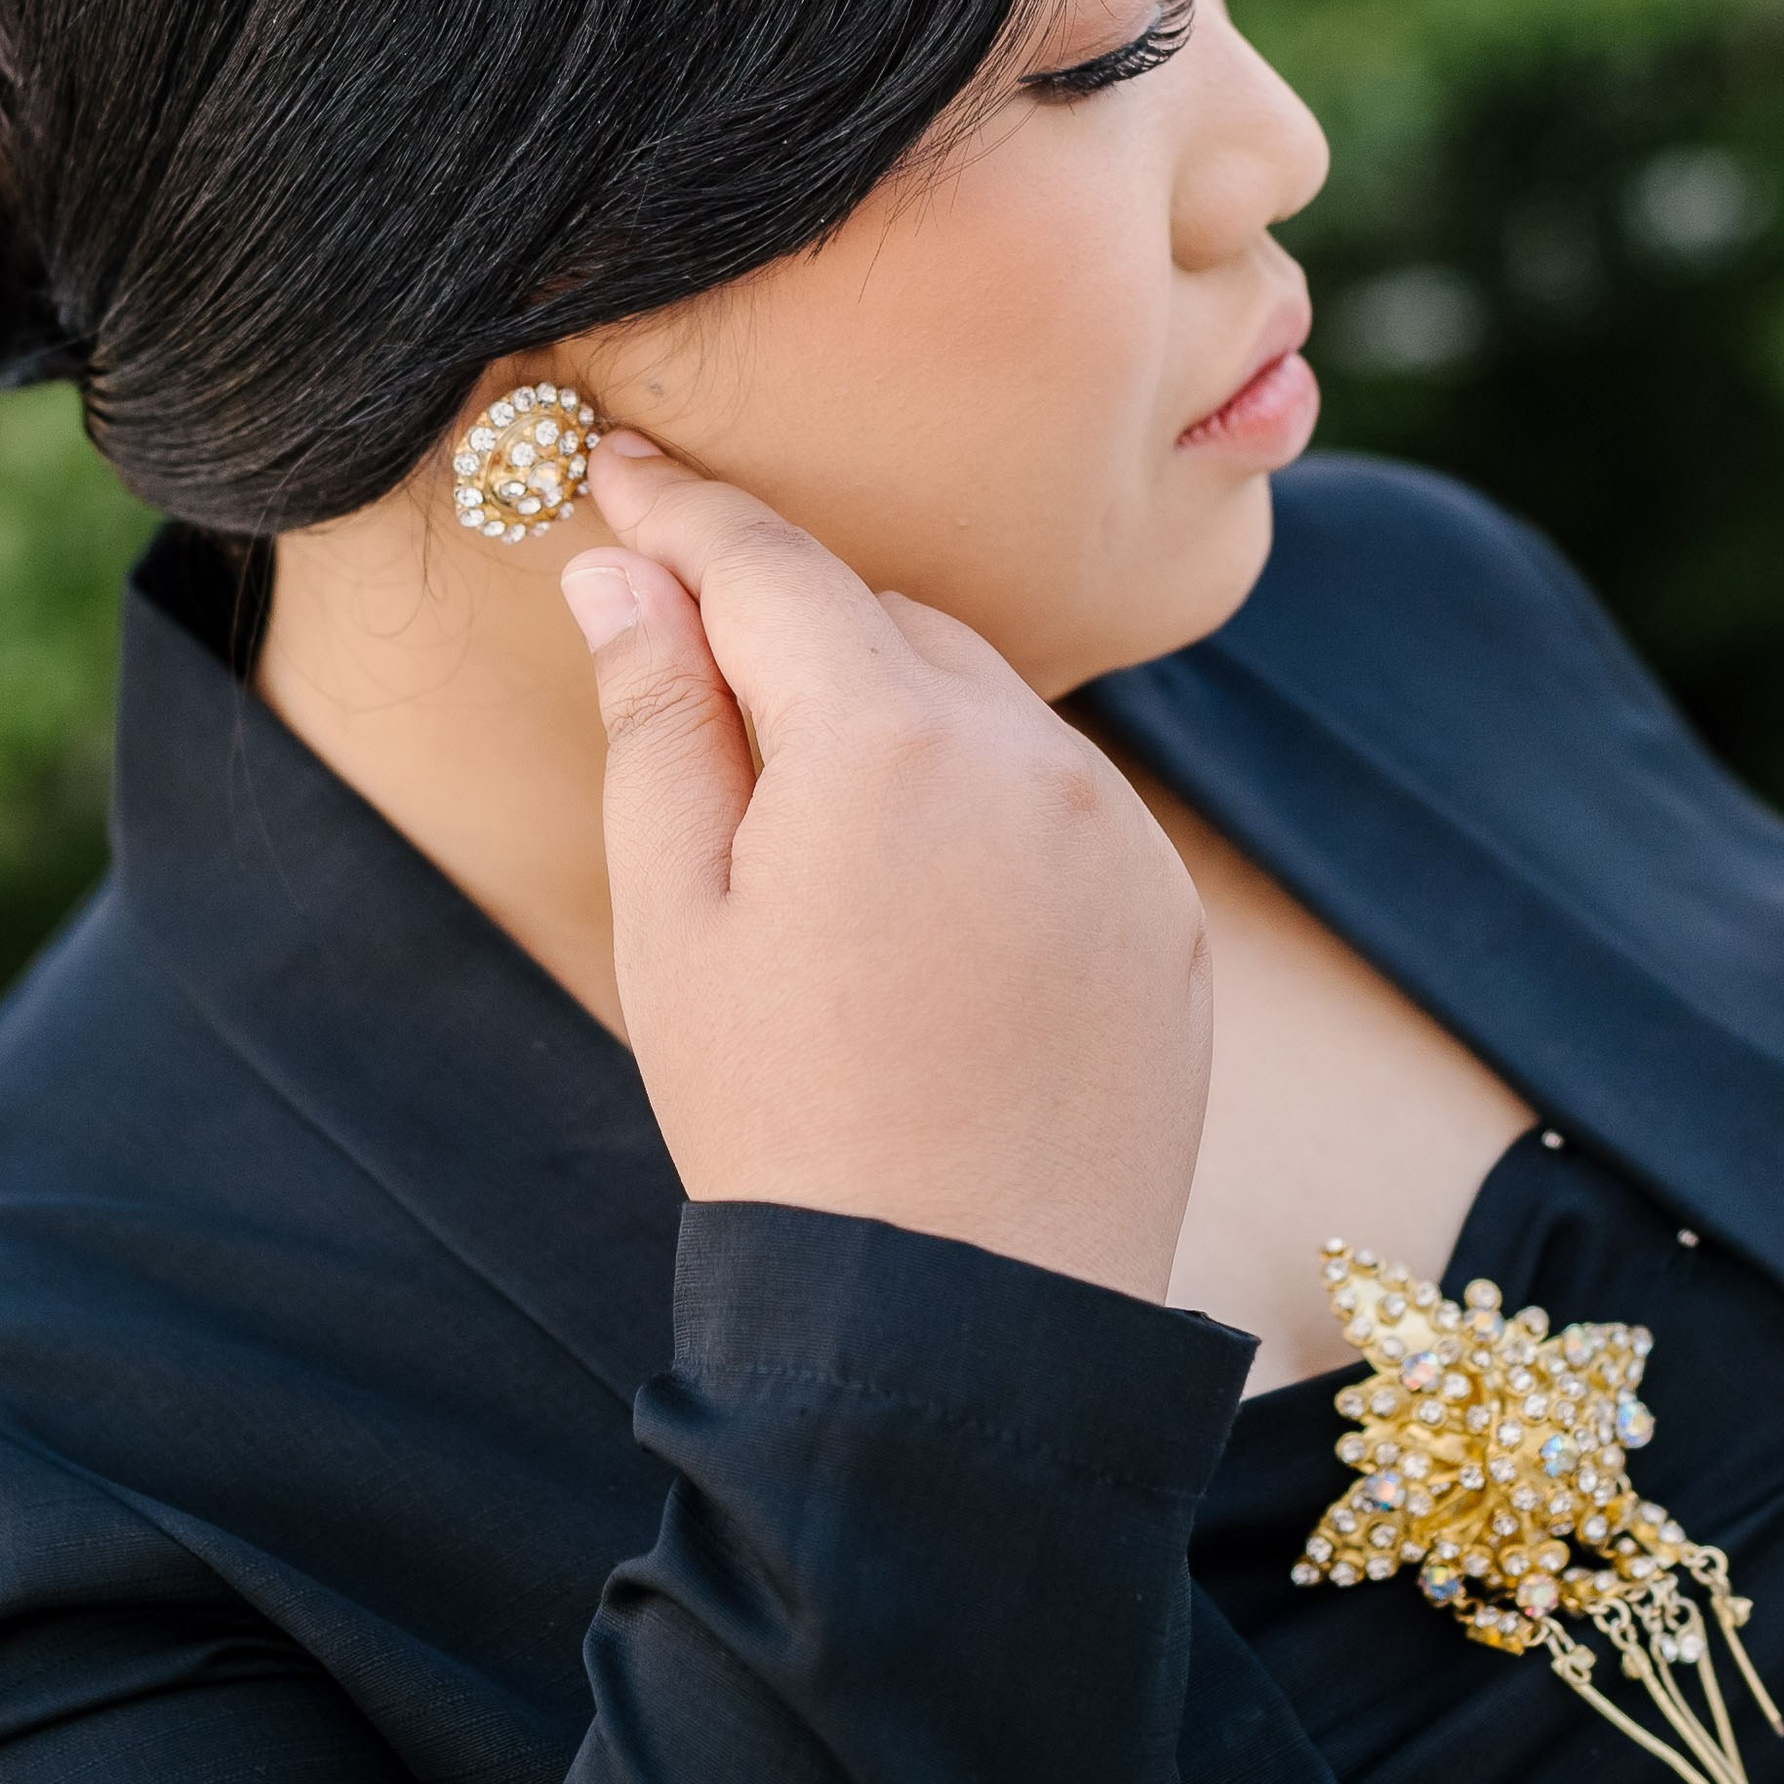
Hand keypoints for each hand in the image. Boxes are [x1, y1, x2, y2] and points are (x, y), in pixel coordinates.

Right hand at [559, 439, 1211, 1299]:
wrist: (960, 1322)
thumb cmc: (782, 1121)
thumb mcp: (675, 914)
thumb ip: (656, 717)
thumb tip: (622, 571)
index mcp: (888, 740)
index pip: (769, 564)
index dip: (682, 508)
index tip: (617, 462)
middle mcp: (1032, 756)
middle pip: (886, 622)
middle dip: (788, 630)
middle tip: (688, 678)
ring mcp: (1118, 835)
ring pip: (982, 706)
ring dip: (894, 720)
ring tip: (811, 846)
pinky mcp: (1166, 913)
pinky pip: (1058, 803)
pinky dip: (982, 808)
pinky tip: (918, 916)